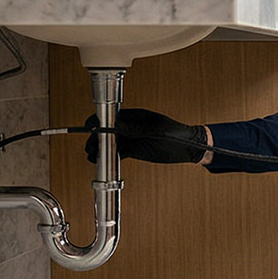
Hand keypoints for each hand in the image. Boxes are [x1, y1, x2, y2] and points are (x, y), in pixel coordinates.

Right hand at [85, 108, 206, 163]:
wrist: (188, 148)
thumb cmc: (176, 135)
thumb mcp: (155, 130)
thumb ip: (135, 128)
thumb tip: (116, 124)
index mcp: (135, 116)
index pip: (111, 116)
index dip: (98, 122)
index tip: (90, 128)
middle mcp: (130, 127)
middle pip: (106, 130)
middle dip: (96, 138)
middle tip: (89, 147)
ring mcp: (131, 138)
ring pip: (109, 143)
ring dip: (99, 149)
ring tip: (92, 156)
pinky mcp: (133, 150)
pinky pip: (117, 152)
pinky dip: (107, 157)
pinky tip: (100, 161)